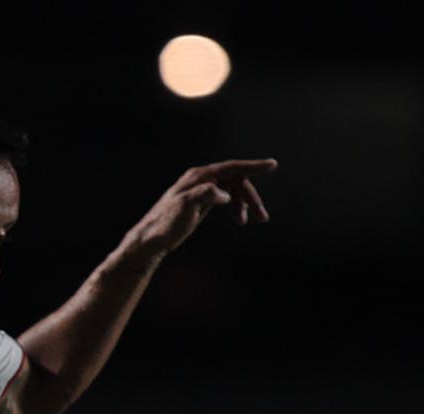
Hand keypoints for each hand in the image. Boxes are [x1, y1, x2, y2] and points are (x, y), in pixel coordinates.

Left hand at [125, 158, 275, 258]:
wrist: (150, 239)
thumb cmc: (166, 224)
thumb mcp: (185, 208)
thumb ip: (205, 195)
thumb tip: (225, 194)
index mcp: (199, 177)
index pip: (231, 168)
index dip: (253, 166)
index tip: (272, 165)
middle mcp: (201, 179)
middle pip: (235, 180)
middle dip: (251, 196)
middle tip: (262, 216)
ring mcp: (201, 189)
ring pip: (232, 190)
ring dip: (244, 203)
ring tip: (249, 221)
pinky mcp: (201, 201)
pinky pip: (226, 198)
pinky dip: (235, 207)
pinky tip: (239, 219)